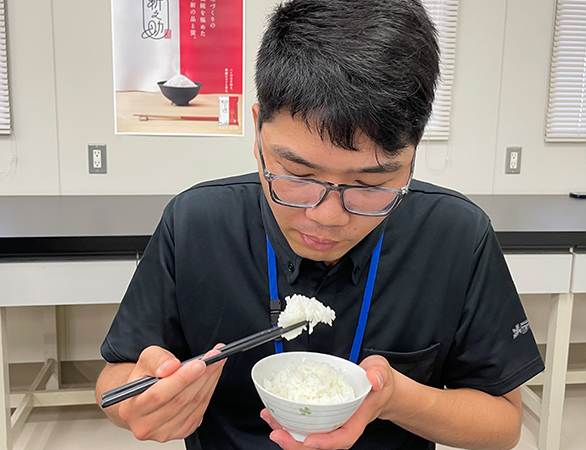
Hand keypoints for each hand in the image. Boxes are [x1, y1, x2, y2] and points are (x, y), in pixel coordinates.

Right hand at [117, 345, 225, 441]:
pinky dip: (209, 392)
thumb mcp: (145, 360)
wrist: (144, 396)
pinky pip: (200, 411)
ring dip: (209, 382)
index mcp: (132, 408)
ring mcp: (164, 432)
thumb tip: (171, 366)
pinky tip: (211, 378)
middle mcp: (146, 425)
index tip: (200, 364)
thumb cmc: (144, 378)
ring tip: (216, 363)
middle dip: (202, 376)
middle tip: (215, 358)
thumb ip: (157, 360)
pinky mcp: (180, 432)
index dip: (182, 379)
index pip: (159, 395)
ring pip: (194, 405)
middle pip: (181, 400)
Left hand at [260, 355, 395, 448]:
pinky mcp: (320, 418)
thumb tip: (373, 379)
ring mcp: (330, 423)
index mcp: (357, 419)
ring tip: (269, 420)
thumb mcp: (381, 371)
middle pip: (318, 444)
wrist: (377, 388)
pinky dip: (286, 421)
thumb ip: (378, 373)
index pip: (343, 437)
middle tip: (277, 433)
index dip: (326, 443)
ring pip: (306, 437)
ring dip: (286, 433)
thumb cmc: (379, 383)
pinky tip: (273, 413)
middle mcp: (341, 425)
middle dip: (295, 444)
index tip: (309, 441)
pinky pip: (303, 425)